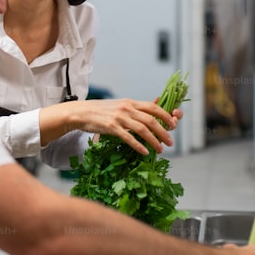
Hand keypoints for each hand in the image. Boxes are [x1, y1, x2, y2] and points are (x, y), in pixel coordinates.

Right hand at [64, 98, 178, 154]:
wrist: (81, 112)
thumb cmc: (101, 111)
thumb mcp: (119, 106)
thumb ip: (132, 110)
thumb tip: (147, 116)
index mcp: (130, 102)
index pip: (153, 107)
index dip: (165, 116)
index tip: (173, 124)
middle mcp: (127, 108)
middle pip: (151, 120)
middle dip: (163, 131)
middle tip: (170, 142)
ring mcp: (119, 117)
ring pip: (142, 129)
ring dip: (154, 140)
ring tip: (160, 149)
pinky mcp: (111, 127)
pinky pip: (128, 137)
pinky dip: (138, 145)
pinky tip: (144, 152)